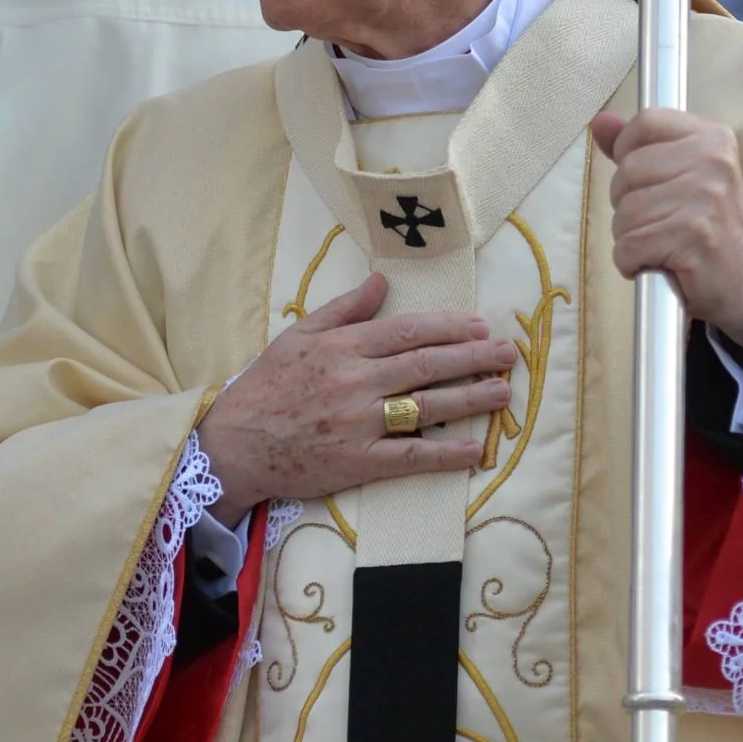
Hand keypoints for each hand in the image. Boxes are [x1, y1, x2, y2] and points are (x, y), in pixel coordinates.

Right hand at [198, 272, 515, 521]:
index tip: (482, 326)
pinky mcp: (358, 461)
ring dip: (471, 398)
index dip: (451, 327)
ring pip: (427, 407)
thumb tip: (382, 280)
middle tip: (509, 353)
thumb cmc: (266, 386)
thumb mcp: (299, 335)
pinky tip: (474, 449)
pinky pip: (411, 457)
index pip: (409, 331)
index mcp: (343, 346)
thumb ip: (344, 308)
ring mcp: (359, 422)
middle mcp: (356, 380)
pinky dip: (445, 453)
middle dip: (474, 357)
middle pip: (427, 365)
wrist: (234, 444)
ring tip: (503, 391)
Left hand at [592, 108, 742, 347]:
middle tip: (661, 221)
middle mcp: (714, 162)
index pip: (645, 123)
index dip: (629, 153)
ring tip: (661, 244)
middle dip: (627, 203)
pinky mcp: (694, 238)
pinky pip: (629, 247)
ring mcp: (706, 199)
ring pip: (624, 212)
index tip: (647, 180)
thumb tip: (600, 122)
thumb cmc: (704, 226)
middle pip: (627, 171)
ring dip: (630, 236)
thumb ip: (637, 148)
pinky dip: (631, 262)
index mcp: (712, 138)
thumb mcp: (679, 176)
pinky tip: (658, 262)